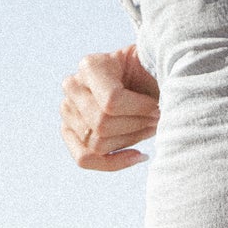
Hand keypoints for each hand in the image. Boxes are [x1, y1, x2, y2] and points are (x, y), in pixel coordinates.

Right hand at [60, 45, 159, 170]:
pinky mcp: (69, 132)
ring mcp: (67, 110)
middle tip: (156, 119)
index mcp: (91, 65)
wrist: (142, 77)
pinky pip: (85, 159)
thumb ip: (153, 78)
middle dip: (136, 126)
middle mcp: (73, 86)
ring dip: (130, 140)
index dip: (141, 110)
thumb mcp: (155, 67)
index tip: (159, 106)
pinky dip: (114, 162)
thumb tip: (157, 108)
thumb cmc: (151, 73)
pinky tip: (138, 155)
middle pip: (102, 125)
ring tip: (148, 128)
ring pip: (97, 144)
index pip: (111, 102)